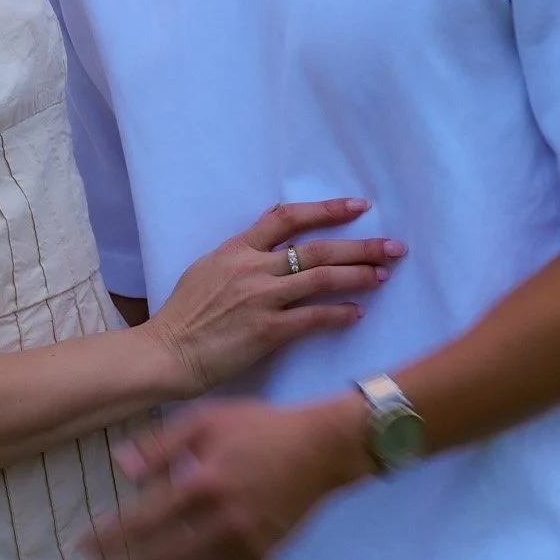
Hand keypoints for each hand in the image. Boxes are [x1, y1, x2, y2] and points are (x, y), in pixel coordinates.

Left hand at [85, 397, 368, 559]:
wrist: (321, 451)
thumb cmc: (260, 428)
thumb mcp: (207, 419)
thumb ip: (161, 444)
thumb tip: (120, 466)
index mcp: (206, 482)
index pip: (147, 521)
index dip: (112, 537)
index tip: (82, 546)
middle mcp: (224, 522)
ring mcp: (244, 547)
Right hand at [145, 200, 404, 398]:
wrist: (167, 352)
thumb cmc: (184, 315)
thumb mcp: (208, 268)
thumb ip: (241, 252)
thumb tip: (270, 232)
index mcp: (237, 248)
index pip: (287, 217)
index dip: (326, 209)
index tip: (358, 207)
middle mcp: (252, 267)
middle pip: (315, 247)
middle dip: (359, 245)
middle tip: (393, 246)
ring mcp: (261, 298)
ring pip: (319, 278)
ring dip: (356, 275)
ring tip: (383, 274)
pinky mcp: (267, 331)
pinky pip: (312, 317)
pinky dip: (338, 313)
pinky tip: (357, 312)